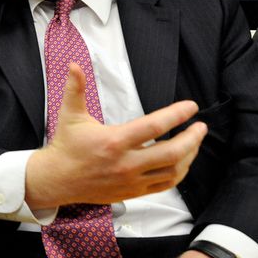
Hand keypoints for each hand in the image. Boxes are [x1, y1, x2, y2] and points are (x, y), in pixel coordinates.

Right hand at [25, 64, 205, 208]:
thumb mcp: (70, 115)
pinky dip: (178, 173)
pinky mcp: (133, 191)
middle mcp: (126, 163)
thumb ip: (75, 89)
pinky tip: (182, 162)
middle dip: (192, 138)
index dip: (177, 114)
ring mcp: (131, 180)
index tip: (191, 107)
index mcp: (114, 141)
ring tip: (194, 142)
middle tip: (200, 127)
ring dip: (189, 156)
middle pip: (172, 152)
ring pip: (172, 170)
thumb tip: (74, 65)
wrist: (57, 179)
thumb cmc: (66, 146)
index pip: (155, 126)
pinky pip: (164, 185)